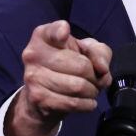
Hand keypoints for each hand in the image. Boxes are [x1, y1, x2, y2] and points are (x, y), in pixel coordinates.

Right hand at [5, 20, 112, 135]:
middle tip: (96, 79)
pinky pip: (72, 103)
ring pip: (77, 86)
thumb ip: (99, 53)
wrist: (43, 97)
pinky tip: (88, 102)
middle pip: (81, 66)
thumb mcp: (87, 51)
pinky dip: (87, 104)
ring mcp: (33, 76)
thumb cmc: (67, 64)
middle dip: (95, 76)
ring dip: (92, 91)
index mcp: (43, 35)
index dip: (61, 32)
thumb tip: (102, 69)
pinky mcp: (38, 98)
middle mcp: (33, 53)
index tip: (65, 34)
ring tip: (92, 90)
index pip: (54, 30)